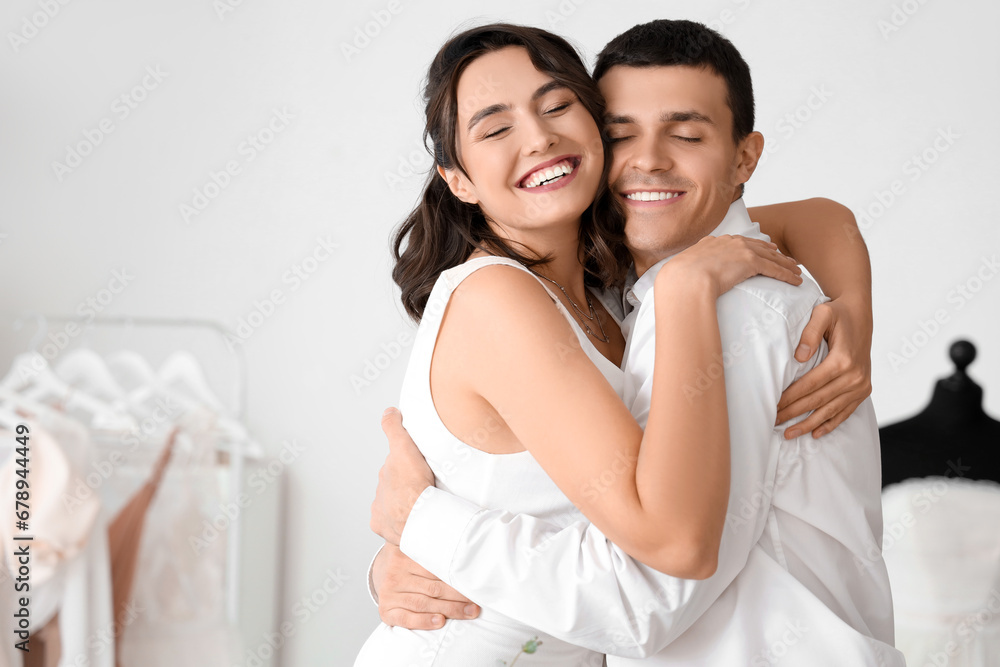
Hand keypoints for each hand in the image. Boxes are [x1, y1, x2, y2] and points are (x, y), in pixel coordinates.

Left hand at [370, 408, 434, 544]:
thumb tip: (388, 412)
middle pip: (394, 486)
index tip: (416, 470)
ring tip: (422, 505)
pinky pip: (391, 523)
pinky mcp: (383, 526)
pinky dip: (399, 521)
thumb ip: (394, 429)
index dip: (406, 466)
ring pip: (393, 504)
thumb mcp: (404, 449)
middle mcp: (380, 491)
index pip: (394, 467)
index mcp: (386, 473)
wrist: (419, 519)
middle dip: (406, 485)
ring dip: (404, 503)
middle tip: (424, 486)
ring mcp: (381, 510)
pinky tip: (413, 519)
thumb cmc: (416, 488)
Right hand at [373, 543, 479, 628]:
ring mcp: (389, 593)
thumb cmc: (407, 561)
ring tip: (467, 613)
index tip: (473, 585)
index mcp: (404, 555)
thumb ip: (433, 546)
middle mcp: (395, 574)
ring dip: (449, 610)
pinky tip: (440, 622)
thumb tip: (464, 547)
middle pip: (432, 588)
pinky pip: (406, 619)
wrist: (382, 572)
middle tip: (476, 604)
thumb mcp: (414, 548)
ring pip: (423, 603)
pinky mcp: (385, 611)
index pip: (435, 569)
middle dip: (458, 597)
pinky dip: (424, 621)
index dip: (456, 578)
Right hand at [659, 235, 802, 296]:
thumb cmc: (679, 280)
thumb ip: (691, 271)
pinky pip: (775, 269)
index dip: (755, 246)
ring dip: (786, 265)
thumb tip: (683, 282)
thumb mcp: (683, 270)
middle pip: (760, 247)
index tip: (765, 250)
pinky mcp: (751, 262)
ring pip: (771, 257)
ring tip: (798, 272)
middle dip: (775, 254)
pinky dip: (787, 275)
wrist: (685, 279)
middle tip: (787, 259)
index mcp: (714, 242)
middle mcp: (730, 242)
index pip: (740, 242)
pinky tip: (796, 280)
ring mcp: (741, 250)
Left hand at [775, 297, 872, 437]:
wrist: (860, 315)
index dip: (790, 397)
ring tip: (789, 434)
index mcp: (843, 360)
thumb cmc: (838, 313)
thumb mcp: (823, 313)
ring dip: (809, 424)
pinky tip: (815, 433)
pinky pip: (846, 411)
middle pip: (818, 400)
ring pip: (830, 410)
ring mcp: (861, 385)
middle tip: (773, 423)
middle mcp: (855, 376)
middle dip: (793, 413)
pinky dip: (831, 424)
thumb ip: (810, 332)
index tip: (772, 406)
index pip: (810, 385)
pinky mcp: (864, 389)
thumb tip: (799, 357)